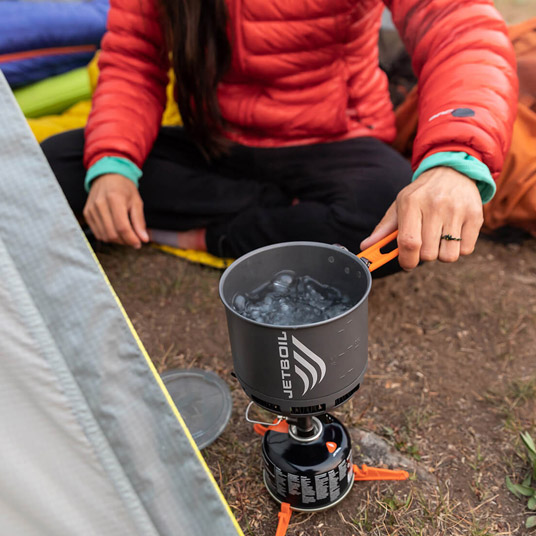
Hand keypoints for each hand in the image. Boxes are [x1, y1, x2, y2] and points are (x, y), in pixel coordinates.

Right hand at [83, 173, 148, 248]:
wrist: (107, 176)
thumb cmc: (124, 188)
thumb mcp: (136, 202)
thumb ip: (139, 222)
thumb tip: (144, 239)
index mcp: (114, 199)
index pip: (122, 227)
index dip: (131, 239)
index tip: (139, 244)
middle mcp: (100, 204)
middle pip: (112, 234)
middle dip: (125, 241)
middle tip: (134, 240)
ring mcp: (91, 209)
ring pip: (104, 236)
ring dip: (117, 241)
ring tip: (126, 235)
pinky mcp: (87, 214)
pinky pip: (97, 233)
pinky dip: (108, 236)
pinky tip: (116, 231)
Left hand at [360, 167, 483, 269]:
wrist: (453, 171)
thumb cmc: (421, 194)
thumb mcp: (400, 205)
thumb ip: (383, 229)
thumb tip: (365, 247)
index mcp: (411, 203)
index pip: (408, 242)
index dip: (406, 260)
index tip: (406, 262)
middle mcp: (435, 206)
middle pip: (428, 253)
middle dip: (423, 255)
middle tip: (424, 242)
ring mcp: (457, 211)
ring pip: (448, 256)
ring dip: (442, 254)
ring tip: (439, 238)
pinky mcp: (476, 216)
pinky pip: (466, 250)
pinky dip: (459, 249)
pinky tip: (453, 234)